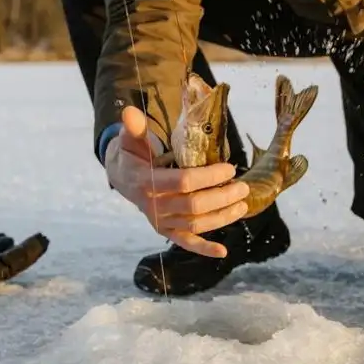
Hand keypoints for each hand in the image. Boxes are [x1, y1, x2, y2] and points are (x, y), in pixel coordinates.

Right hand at [104, 105, 248, 257]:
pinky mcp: (166, 230)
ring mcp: (160, 221)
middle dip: (222, 197)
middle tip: (243, 186)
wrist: (121, 176)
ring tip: (242, 205)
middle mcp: (153, 206)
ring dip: (222, 217)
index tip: (228, 169)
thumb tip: (128, 111)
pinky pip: (186, 242)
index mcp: (146, 181)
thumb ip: (134, 128)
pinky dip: (204, 249)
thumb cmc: (132, 153)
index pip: (183, 182)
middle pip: (194, 205)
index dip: (208, 177)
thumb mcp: (131, 139)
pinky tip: (223, 252)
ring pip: (196, 224)